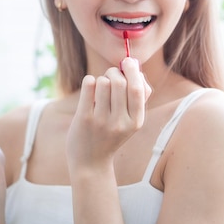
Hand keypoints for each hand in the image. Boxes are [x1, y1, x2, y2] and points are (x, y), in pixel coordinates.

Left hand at [66, 57, 151, 171]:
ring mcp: (101, 121)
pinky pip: (89, 86)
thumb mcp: (131, 121)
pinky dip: (90, 81)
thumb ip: (139, 97)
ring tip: (99, 88)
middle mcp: (120, 122)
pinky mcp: (84, 119)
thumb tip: (136, 69)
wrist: (90, 162)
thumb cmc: (113, 134)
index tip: (127, 61)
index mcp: (136, 122)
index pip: (138, 89)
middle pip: (120, 82)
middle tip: (110, 74)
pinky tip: (90, 87)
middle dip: (115, 72)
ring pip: (103, 82)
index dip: (133, 71)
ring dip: (101, 79)